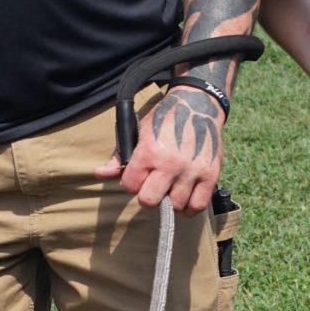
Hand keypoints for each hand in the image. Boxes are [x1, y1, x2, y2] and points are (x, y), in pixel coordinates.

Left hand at [95, 85, 224, 211]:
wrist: (197, 103)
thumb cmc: (163, 119)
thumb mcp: (138, 132)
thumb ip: (119, 156)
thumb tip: (98, 174)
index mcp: (149, 151)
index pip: (130, 185)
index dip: (132, 183)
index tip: (138, 176)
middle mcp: (170, 163)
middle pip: (149, 200)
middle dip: (148, 195)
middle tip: (154, 186)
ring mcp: (192, 170)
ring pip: (175, 206)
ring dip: (171, 201)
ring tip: (171, 188)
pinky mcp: (211, 174)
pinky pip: (198, 206)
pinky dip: (190, 207)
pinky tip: (186, 197)